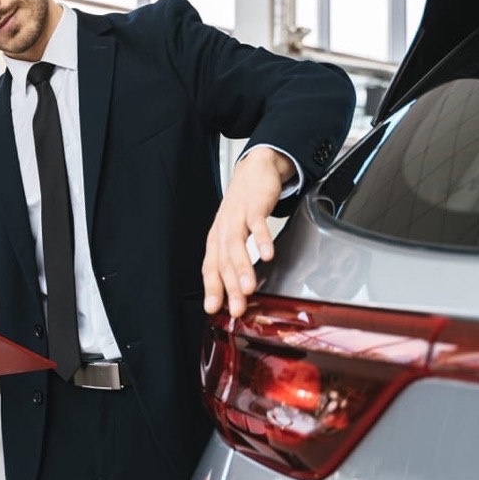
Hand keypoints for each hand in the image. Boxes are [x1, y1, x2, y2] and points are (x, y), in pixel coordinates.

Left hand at [202, 147, 293, 317]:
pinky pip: (257, 224)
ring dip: (243, 268)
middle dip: (230, 287)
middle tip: (236, 308)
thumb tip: (238, 289)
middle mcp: (224, 229)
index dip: (212, 289)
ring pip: (236, 245)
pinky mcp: (254, 205)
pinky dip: (261, 239)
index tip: (213, 310)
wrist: (255, 169)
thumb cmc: (244, 205)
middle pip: (223, 261)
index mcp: (217, 239)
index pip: (211, 267)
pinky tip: (268, 255)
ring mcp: (237, 217)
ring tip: (249, 288)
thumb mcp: (235, 232)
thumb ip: (235, 258)